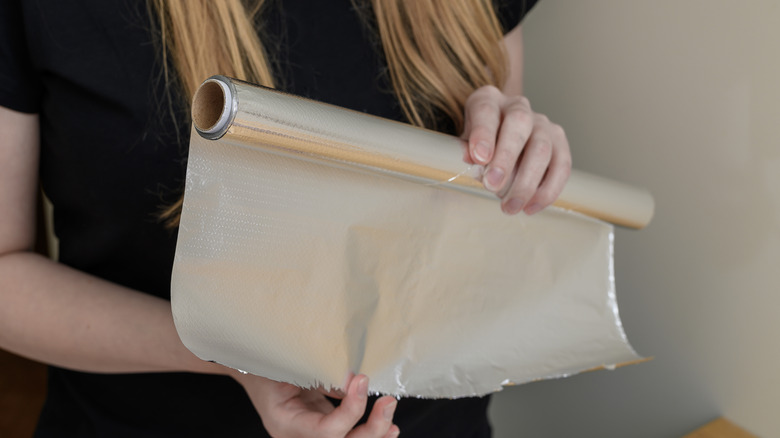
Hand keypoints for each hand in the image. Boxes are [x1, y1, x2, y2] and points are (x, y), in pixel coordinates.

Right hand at [234, 372, 399, 437]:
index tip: (362, 380)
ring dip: (375, 432)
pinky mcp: (322, 428)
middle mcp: (297, 437)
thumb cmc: (266, 364)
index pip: (325, 431)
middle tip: (388, 402)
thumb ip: (320, 377)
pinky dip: (369, 432)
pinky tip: (389, 427)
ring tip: (390, 412)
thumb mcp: (290, 366)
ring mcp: (310, 435)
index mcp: (284, 423)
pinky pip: (348, 436)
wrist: (253, 369)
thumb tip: (354, 382)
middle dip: (371, 429)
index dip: (350, 410)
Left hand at [462, 85, 570, 214]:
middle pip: (519, 125)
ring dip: (526, 182)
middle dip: (506, 158)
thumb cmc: (478, 145)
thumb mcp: (464, 145)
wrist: (499, 143)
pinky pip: (561, 166)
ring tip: (510, 206)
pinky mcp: (560, 143)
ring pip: (542, 148)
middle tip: (492, 186)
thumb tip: (470, 159)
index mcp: (488, 100)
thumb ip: (465, 150)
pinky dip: (547, 190)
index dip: (483, 134)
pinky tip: (531, 206)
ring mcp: (542, 123)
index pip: (486, 111)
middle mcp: (518, 106)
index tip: (479, 158)